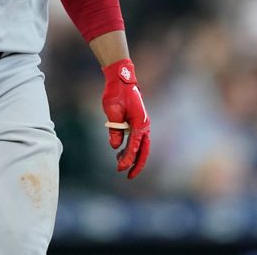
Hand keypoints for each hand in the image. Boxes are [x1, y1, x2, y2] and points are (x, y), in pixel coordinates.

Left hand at [101, 58, 149, 178]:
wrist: (121, 80)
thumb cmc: (116, 94)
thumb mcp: (112, 111)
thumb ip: (115, 130)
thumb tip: (116, 147)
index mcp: (140, 122)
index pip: (135, 146)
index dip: (128, 158)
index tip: (120, 168)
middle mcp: (144, 125)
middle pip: (144, 150)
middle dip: (137, 164)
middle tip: (128, 176)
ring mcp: (142, 124)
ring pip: (141, 146)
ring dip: (132, 156)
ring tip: (119, 163)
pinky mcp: (137, 123)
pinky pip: (136, 139)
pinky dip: (130, 148)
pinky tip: (120, 152)